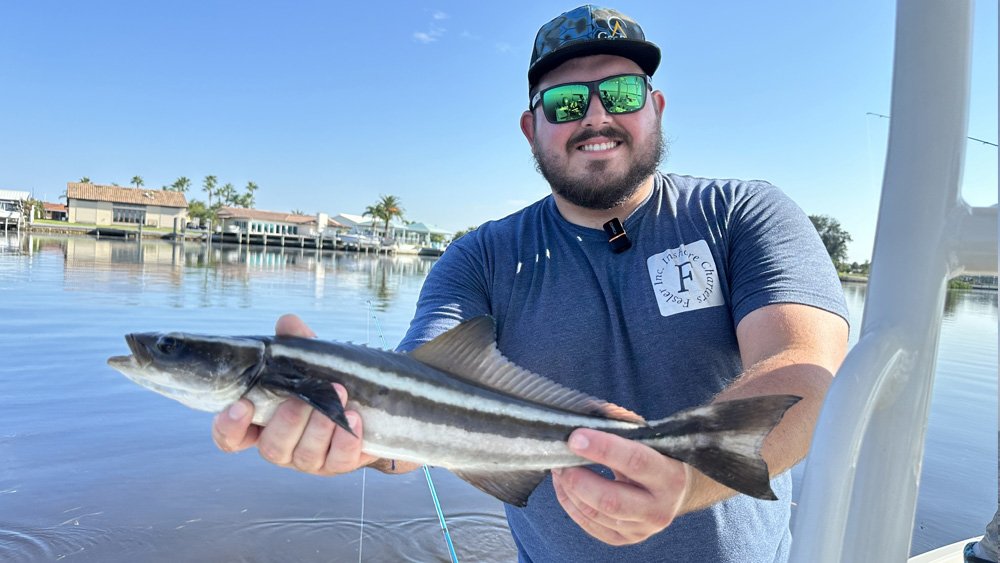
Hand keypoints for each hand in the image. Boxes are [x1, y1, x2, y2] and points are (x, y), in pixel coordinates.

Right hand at [211, 313, 377, 474]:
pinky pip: (338, 460)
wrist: (366, 404)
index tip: (241, 406)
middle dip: (287, 422)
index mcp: (262, 424)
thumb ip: (295, 345)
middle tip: (303, 399)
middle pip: (271, 448)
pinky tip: (353, 418)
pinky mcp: (338, 464)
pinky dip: (345, 440)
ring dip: (320, 426)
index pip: (231, 437)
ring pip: (305, 455)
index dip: (229, 427)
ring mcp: (309, 460)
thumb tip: (288, 323)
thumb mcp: (308, 362)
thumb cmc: (324, 383)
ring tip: (338, 396)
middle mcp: (281, 446)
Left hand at [551, 429, 689, 544]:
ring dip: (569, 490)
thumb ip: (620, 427)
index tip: (575, 438)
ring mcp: (643, 529)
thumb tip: (584, 414)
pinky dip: (570, 504)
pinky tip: (564, 487)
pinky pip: (590, 526)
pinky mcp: (626, 539)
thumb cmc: (657, 457)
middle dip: (578, 479)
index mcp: (670, 476)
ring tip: (560, 469)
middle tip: (561, 459)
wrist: (675, 491)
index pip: (635, 461)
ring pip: (595, 513)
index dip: (603, 449)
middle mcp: (659, 508)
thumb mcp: (648, 439)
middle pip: (610, 500)